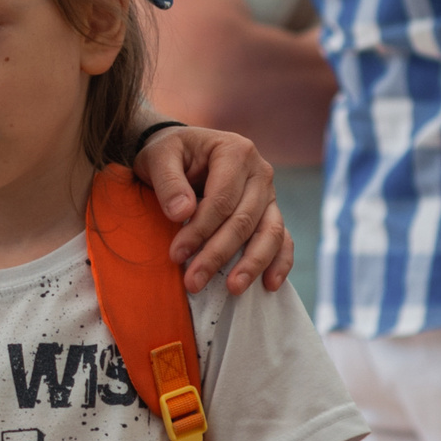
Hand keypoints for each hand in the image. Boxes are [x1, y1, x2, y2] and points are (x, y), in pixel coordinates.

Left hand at [132, 124, 292, 295]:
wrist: (180, 153)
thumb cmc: (168, 154)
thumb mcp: (158, 157)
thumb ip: (168, 182)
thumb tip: (182, 213)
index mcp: (235, 151)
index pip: (222, 199)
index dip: (200, 230)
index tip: (176, 255)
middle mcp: (260, 172)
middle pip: (244, 220)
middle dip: (218, 254)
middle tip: (193, 282)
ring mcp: (269, 194)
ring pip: (270, 233)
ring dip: (252, 264)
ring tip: (232, 289)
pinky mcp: (270, 213)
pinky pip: (282, 239)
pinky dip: (280, 262)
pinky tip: (269, 285)